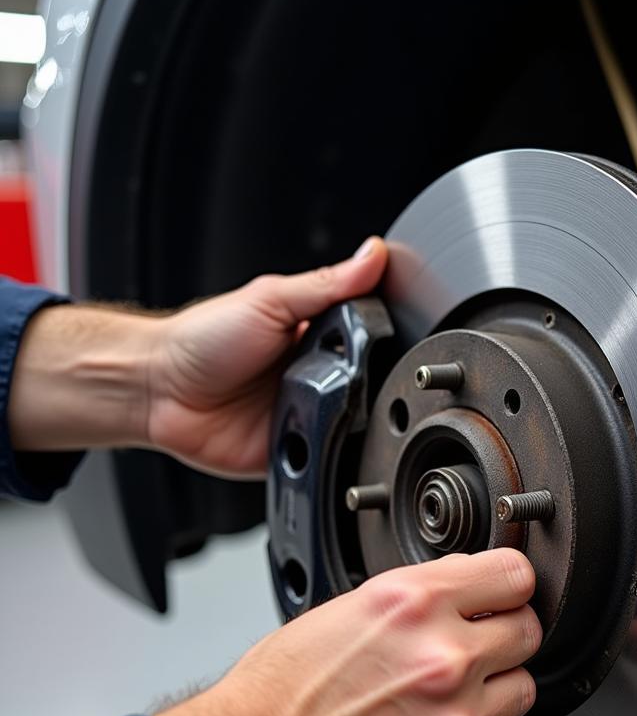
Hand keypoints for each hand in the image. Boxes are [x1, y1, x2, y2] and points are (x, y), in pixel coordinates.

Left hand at [7, 239, 386, 474]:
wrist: (159, 391)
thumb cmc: (202, 340)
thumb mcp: (269, 299)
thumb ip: (326, 284)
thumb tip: (372, 254)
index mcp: (319, 335)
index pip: (373, 336)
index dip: (388, 337)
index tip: (397, 335)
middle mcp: (319, 376)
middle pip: (370, 385)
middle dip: (368, 385)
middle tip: (350, 376)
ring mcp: (308, 415)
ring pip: (354, 427)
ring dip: (346, 420)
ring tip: (325, 405)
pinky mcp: (297, 453)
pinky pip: (326, 460)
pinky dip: (324, 453)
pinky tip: (314, 437)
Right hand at [154, 549, 540, 715]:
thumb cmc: (284, 685)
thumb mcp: (349, 607)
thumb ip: (420, 595)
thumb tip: (466, 587)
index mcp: (414, 604)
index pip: (514, 574)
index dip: (510, 583)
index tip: (506, 591)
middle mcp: (442, 657)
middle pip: (528, 631)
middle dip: (506, 633)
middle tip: (478, 643)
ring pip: (521, 689)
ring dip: (495, 687)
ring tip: (449, 692)